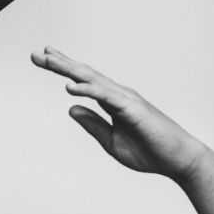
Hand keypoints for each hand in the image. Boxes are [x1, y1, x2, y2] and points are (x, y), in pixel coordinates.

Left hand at [31, 48, 207, 183]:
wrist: (177, 160)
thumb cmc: (149, 152)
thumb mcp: (111, 142)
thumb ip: (92, 125)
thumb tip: (70, 109)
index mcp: (113, 103)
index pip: (85, 82)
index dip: (64, 70)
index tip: (43, 59)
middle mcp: (118, 95)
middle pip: (85, 74)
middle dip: (60, 64)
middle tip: (36, 54)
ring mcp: (126, 99)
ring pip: (93, 80)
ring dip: (70, 69)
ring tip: (49, 60)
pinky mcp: (132, 109)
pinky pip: (105, 96)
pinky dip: (87, 89)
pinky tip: (70, 86)